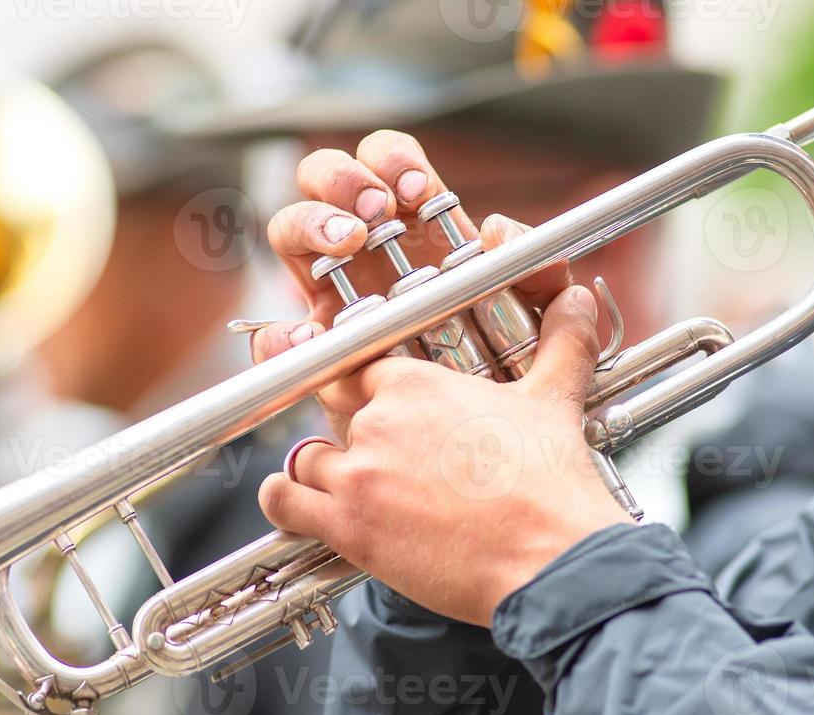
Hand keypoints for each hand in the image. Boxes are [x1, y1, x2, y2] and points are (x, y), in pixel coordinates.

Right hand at [250, 130, 572, 440]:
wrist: (479, 456)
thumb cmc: (505, 378)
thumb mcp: (539, 322)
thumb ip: (539, 272)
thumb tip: (495, 229)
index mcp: (415, 228)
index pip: (385, 161)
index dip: (392, 160)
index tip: (415, 190)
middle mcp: (365, 251)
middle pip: (324, 177)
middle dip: (343, 179)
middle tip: (374, 212)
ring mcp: (331, 296)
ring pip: (289, 229)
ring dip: (312, 223)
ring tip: (347, 244)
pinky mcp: (314, 354)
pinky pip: (273, 334)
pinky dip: (279, 331)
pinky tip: (310, 334)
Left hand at [259, 282, 632, 626]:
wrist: (551, 559)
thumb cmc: (552, 485)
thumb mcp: (555, 399)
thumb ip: (562, 343)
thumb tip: (580, 299)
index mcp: (418, 384)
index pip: (362, 370)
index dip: (367, 391)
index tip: (376, 409)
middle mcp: (379, 422)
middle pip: (334, 414)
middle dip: (355, 436)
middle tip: (384, 462)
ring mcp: (358, 475)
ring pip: (308, 459)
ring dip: (324, 473)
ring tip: (351, 490)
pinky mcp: (348, 528)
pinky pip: (285, 502)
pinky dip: (284, 502)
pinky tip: (298, 505)